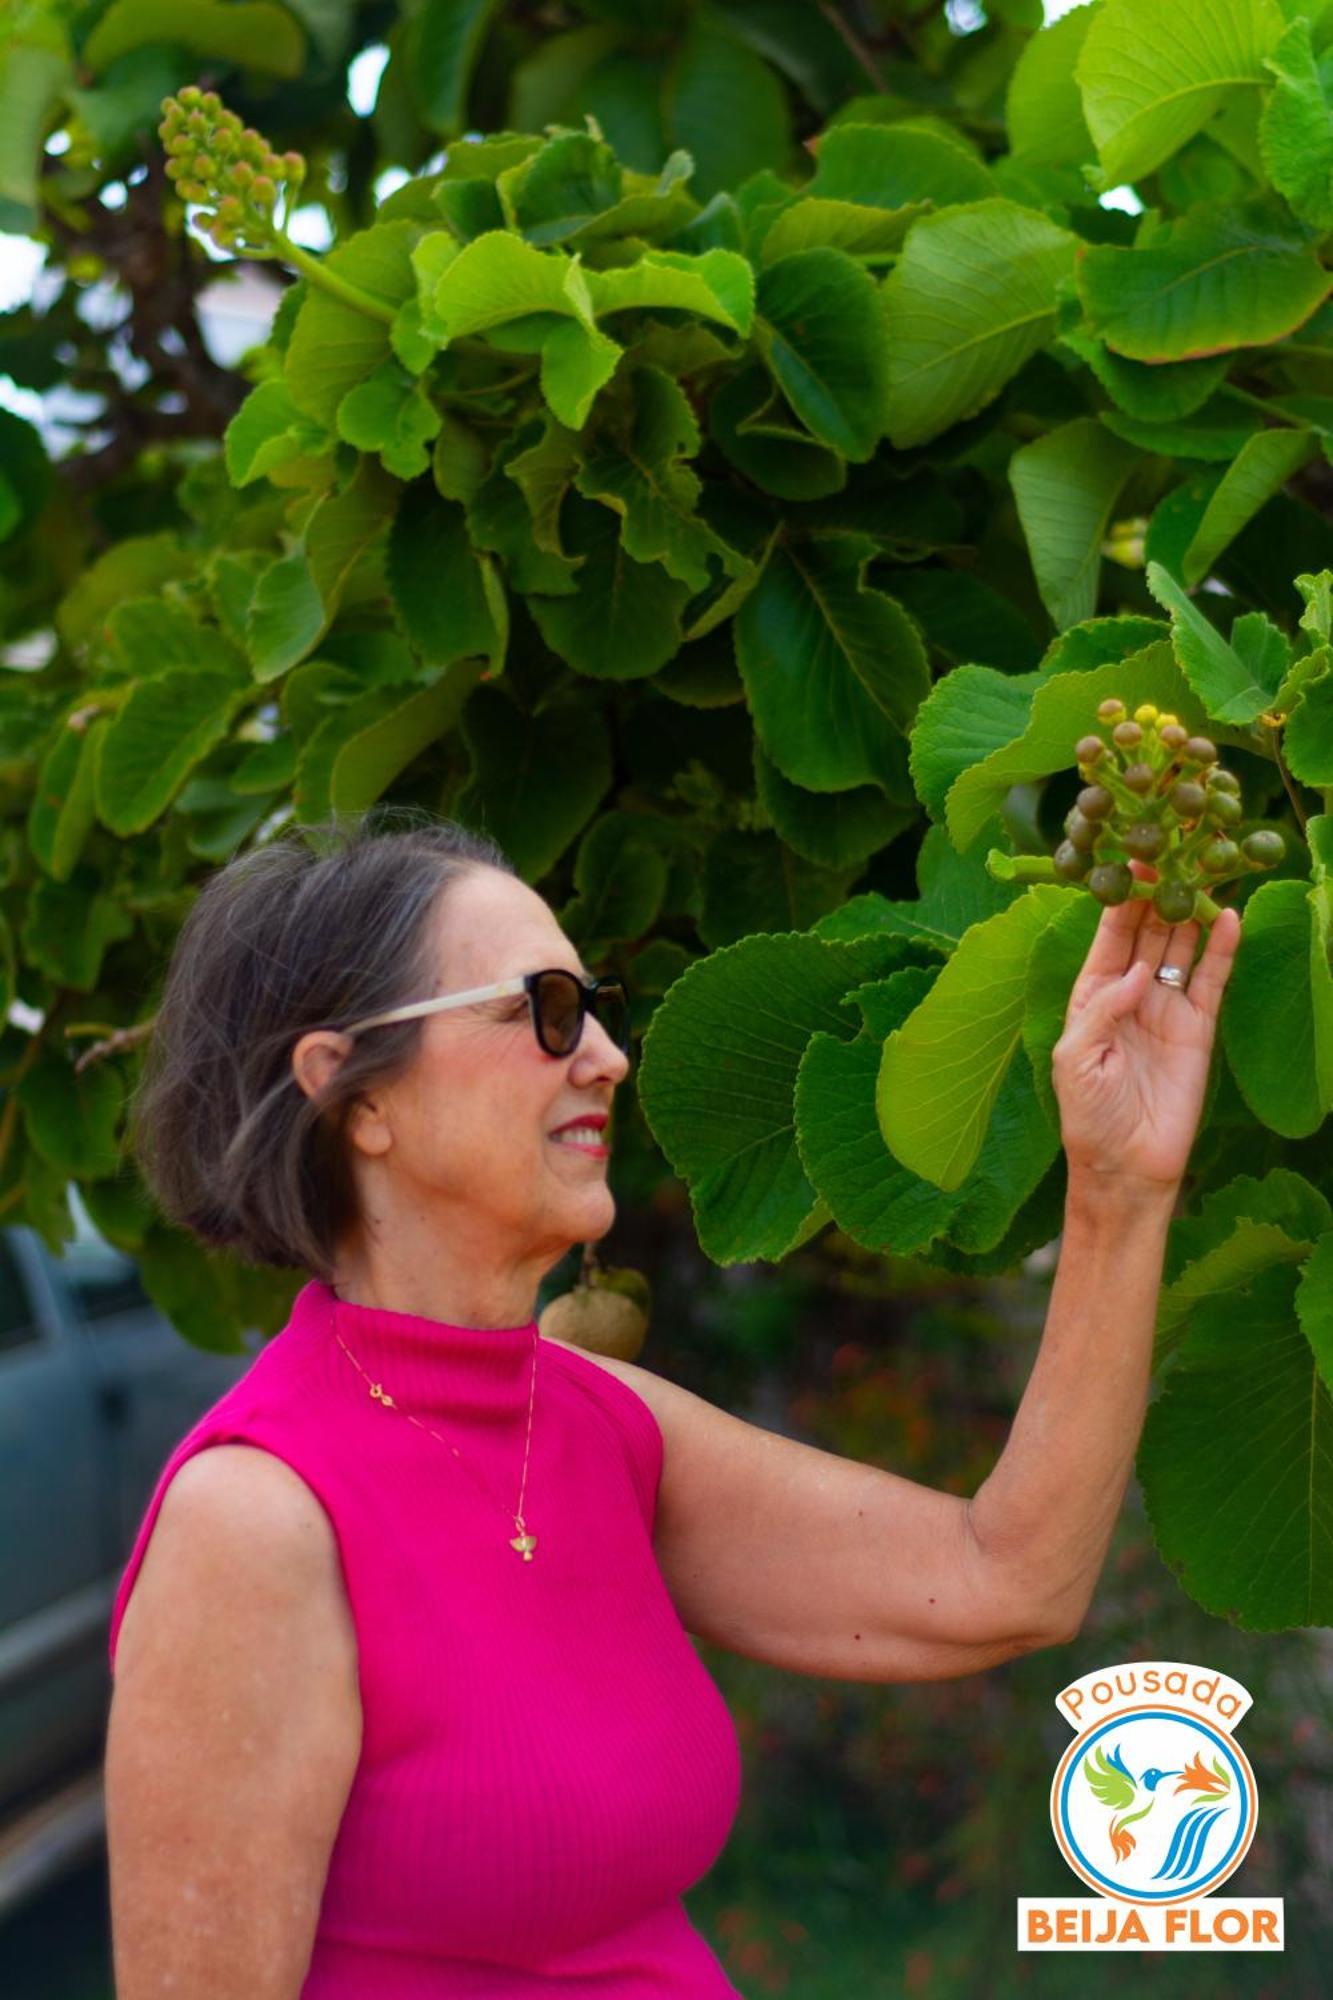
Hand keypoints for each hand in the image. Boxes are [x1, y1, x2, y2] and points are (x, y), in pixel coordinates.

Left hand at [1051, 866, 1241, 1191]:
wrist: (1127, 1164)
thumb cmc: (1088, 1114)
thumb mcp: (1075, 1059)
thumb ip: (1102, 1011)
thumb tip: (1136, 972)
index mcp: (1093, 993)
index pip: (1110, 935)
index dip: (1121, 900)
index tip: (1133, 861)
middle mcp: (1131, 991)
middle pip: (1148, 930)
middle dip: (1159, 892)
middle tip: (1175, 849)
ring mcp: (1167, 1006)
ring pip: (1182, 947)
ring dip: (1191, 910)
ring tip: (1205, 868)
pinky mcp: (1199, 1027)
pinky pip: (1212, 979)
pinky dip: (1222, 948)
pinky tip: (1229, 917)